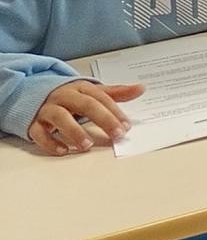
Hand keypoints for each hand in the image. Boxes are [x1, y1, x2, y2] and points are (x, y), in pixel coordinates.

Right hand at [27, 79, 141, 153]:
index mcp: (80, 88)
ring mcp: (47, 109)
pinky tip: (63, 151)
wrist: (33, 95)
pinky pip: (39, 133)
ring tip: (87, 145)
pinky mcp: (33, 123)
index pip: (101, 98)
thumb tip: (141, 88)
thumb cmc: (69, 97)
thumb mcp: (91, 92)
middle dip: (103, 119)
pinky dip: (50, 142)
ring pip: (60, 118)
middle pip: (85, 105)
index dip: (114, 112)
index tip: (126, 126)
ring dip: (74, 131)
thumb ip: (115, 93)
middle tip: (117, 134)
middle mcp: (63, 97)